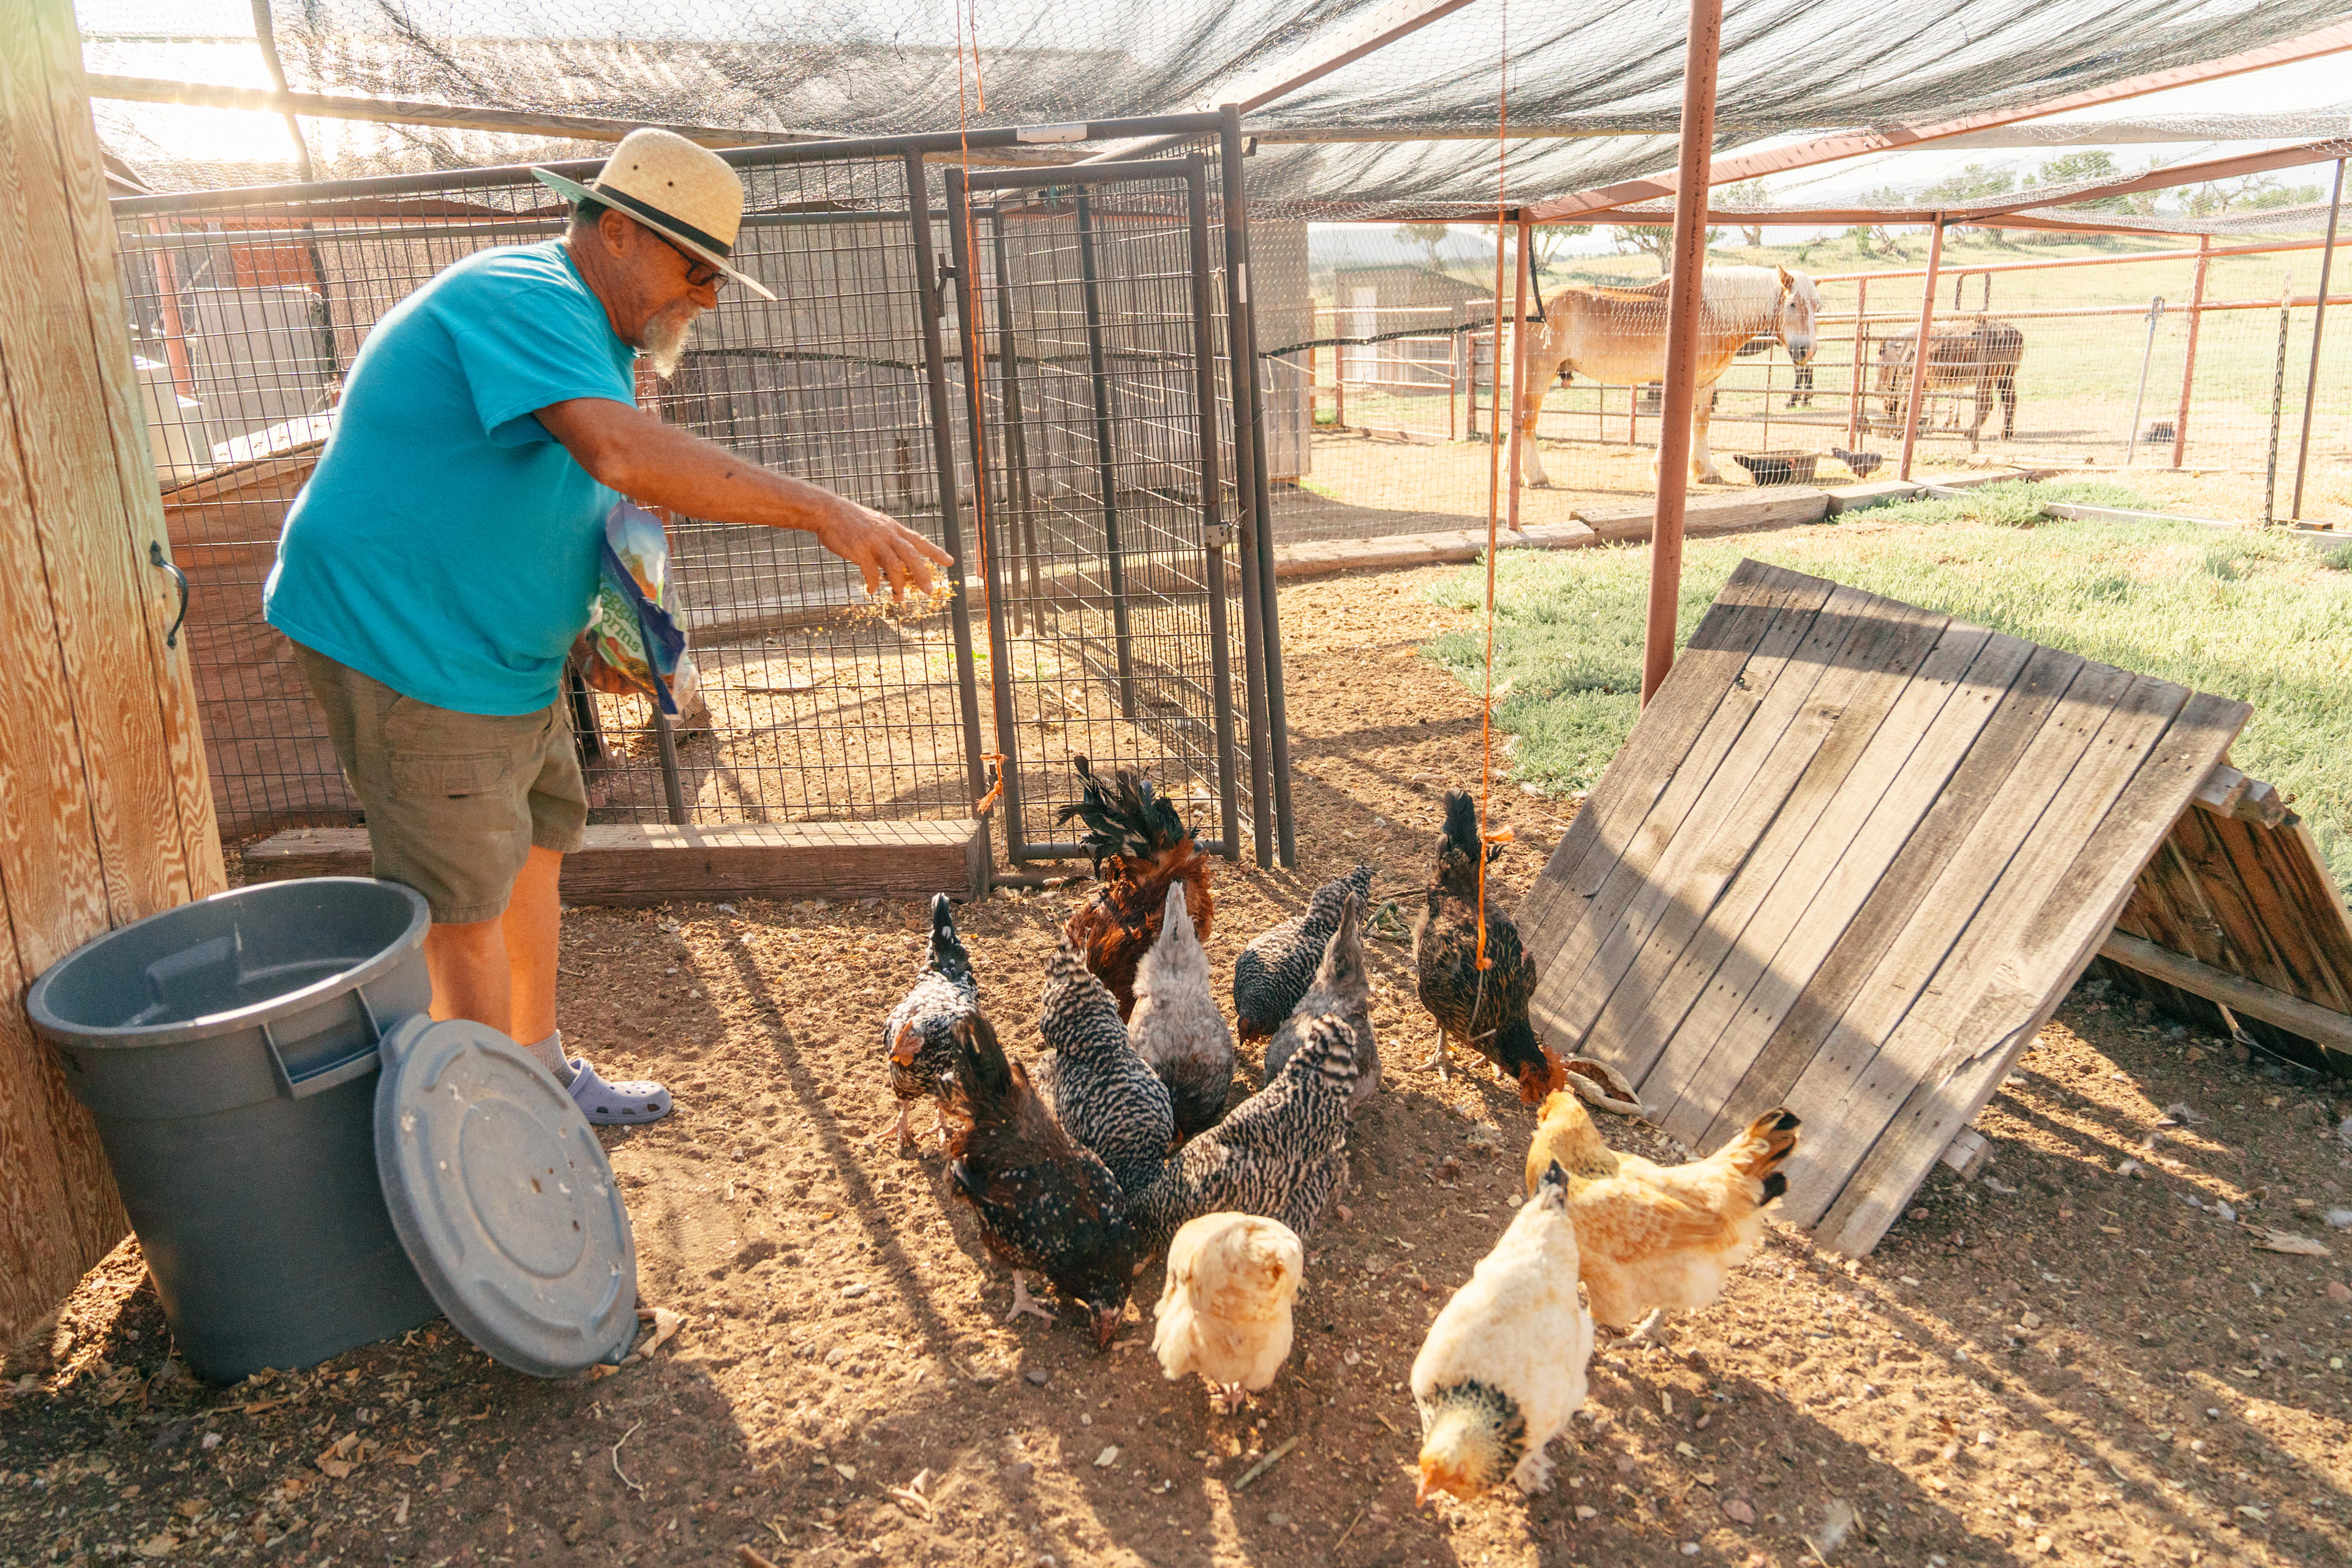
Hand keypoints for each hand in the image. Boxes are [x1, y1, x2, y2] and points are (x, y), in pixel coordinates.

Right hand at [810, 496, 953, 599]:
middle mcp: (887, 534)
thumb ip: (888, 541)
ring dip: (898, 585)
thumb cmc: (851, 521)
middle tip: (929, 590)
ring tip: (899, 597)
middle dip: (922, 574)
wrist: (828, 511)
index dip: (935, 552)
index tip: (950, 562)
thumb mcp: (876, 525)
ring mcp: (873, 542)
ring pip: (894, 566)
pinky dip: (873, 583)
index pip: (919, 540)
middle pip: (911, 556)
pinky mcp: (859, 550)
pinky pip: (871, 572)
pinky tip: (872, 590)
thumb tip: (896, 564)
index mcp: (893, 528)